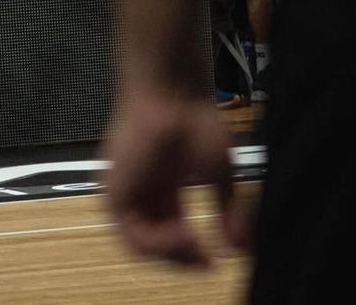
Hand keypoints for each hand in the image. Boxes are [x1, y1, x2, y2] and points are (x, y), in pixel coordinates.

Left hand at [105, 77, 250, 265]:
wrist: (174, 92)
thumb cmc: (195, 119)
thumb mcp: (220, 173)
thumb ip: (228, 211)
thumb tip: (240, 247)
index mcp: (162, 186)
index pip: (170, 231)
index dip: (190, 252)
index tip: (214, 262)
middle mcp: (141, 191)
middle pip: (155, 242)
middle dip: (181, 258)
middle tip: (206, 264)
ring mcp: (126, 191)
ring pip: (141, 244)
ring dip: (171, 253)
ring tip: (197, 248)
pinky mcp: (114, 192)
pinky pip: (132, 234)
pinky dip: (159, 242)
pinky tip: (186, 234)